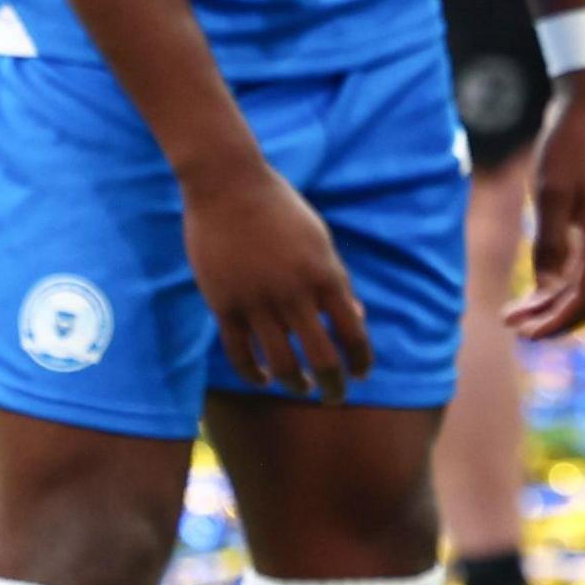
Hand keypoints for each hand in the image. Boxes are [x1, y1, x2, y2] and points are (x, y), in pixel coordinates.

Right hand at [180, 156, 369, 398]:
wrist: (230, 186)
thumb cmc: (282, 211)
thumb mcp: (320, 242)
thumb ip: (337, 282)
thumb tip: (356, 319)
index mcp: (326, 275)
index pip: (353, 332)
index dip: (360, 360)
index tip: (361, 375)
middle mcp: (295, 293)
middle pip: (321, 356)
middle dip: (333, 385)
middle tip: (335, 398)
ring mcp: (258, 301)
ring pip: (281, 362)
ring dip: (296, 384)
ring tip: (302, 390)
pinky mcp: (224, 305)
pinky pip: (240, 353)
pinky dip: (254, 373)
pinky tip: (263, 380)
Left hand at [510, 69, 584, 338]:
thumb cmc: (569, 143)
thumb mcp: (550, 191)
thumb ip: (549, 240)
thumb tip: (546, 286)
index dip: (560, 322)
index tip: (526, 333)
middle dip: (552, 318)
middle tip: (512, 327)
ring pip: (584, 283)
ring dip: (551, 303)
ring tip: (515, 312)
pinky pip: (581, 264)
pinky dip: (557, 281)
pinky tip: (535, 283)